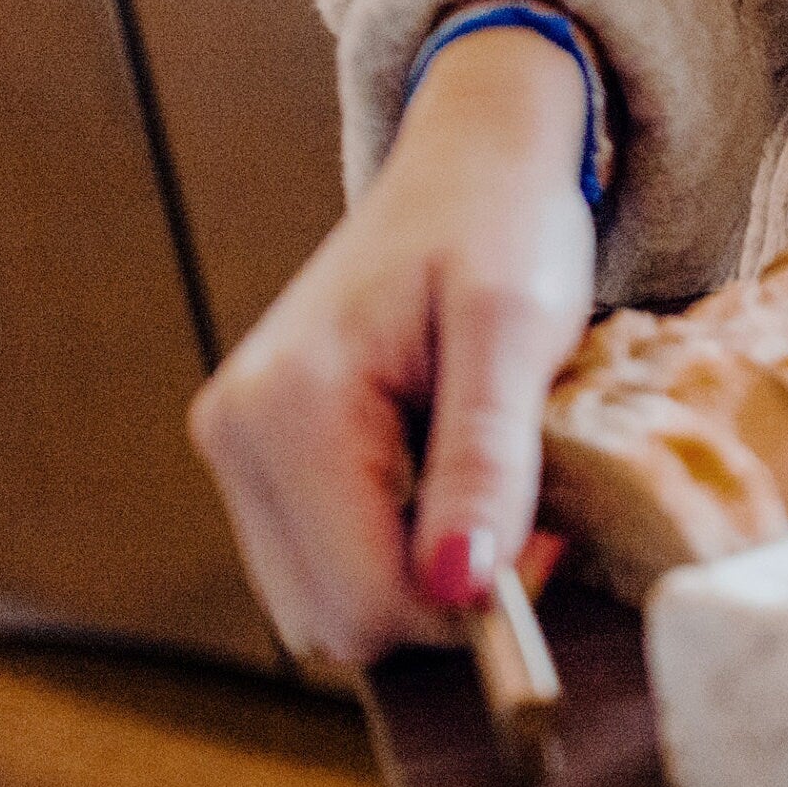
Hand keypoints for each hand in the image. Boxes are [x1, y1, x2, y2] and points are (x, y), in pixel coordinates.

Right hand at [191, 20, 594, 666]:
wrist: (472, 166)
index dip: (472, 602)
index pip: (370, 600)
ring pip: (331, 606)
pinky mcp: (260, 458)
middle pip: (340, 621)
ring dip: (420, 575)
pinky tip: (444, 478)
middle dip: (444, 593)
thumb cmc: (504, 229)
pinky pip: (328, 564)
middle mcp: (236, 435)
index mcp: (288, 408)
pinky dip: (397, 551)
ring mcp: (237, 450)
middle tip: (525, 508)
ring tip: (480, 478)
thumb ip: (486, 457)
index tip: (551, 536)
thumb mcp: (518, 332)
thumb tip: (461, 586)